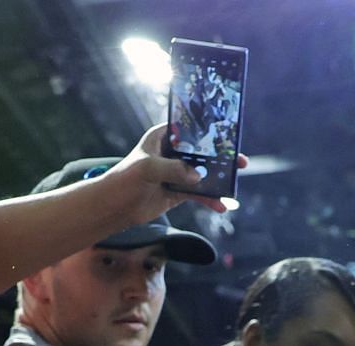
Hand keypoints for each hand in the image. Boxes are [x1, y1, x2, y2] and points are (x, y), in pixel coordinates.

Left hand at [105, 124, 249, 219]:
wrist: (114, 206)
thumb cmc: (125, 179)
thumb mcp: (148, 169)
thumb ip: (173, 169)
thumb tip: (197, 176)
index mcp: (163, 137)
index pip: (189, 129)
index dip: (208, 130)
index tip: (228, 133)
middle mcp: (172, 152)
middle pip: (202, 152)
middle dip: (221, 158)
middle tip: (240, 161)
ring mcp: (176, 172)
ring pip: (202, 174)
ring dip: (218, 181)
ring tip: (233, 187)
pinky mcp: (177, 191)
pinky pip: (198, 193)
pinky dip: (209, 199)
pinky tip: (220, 206)